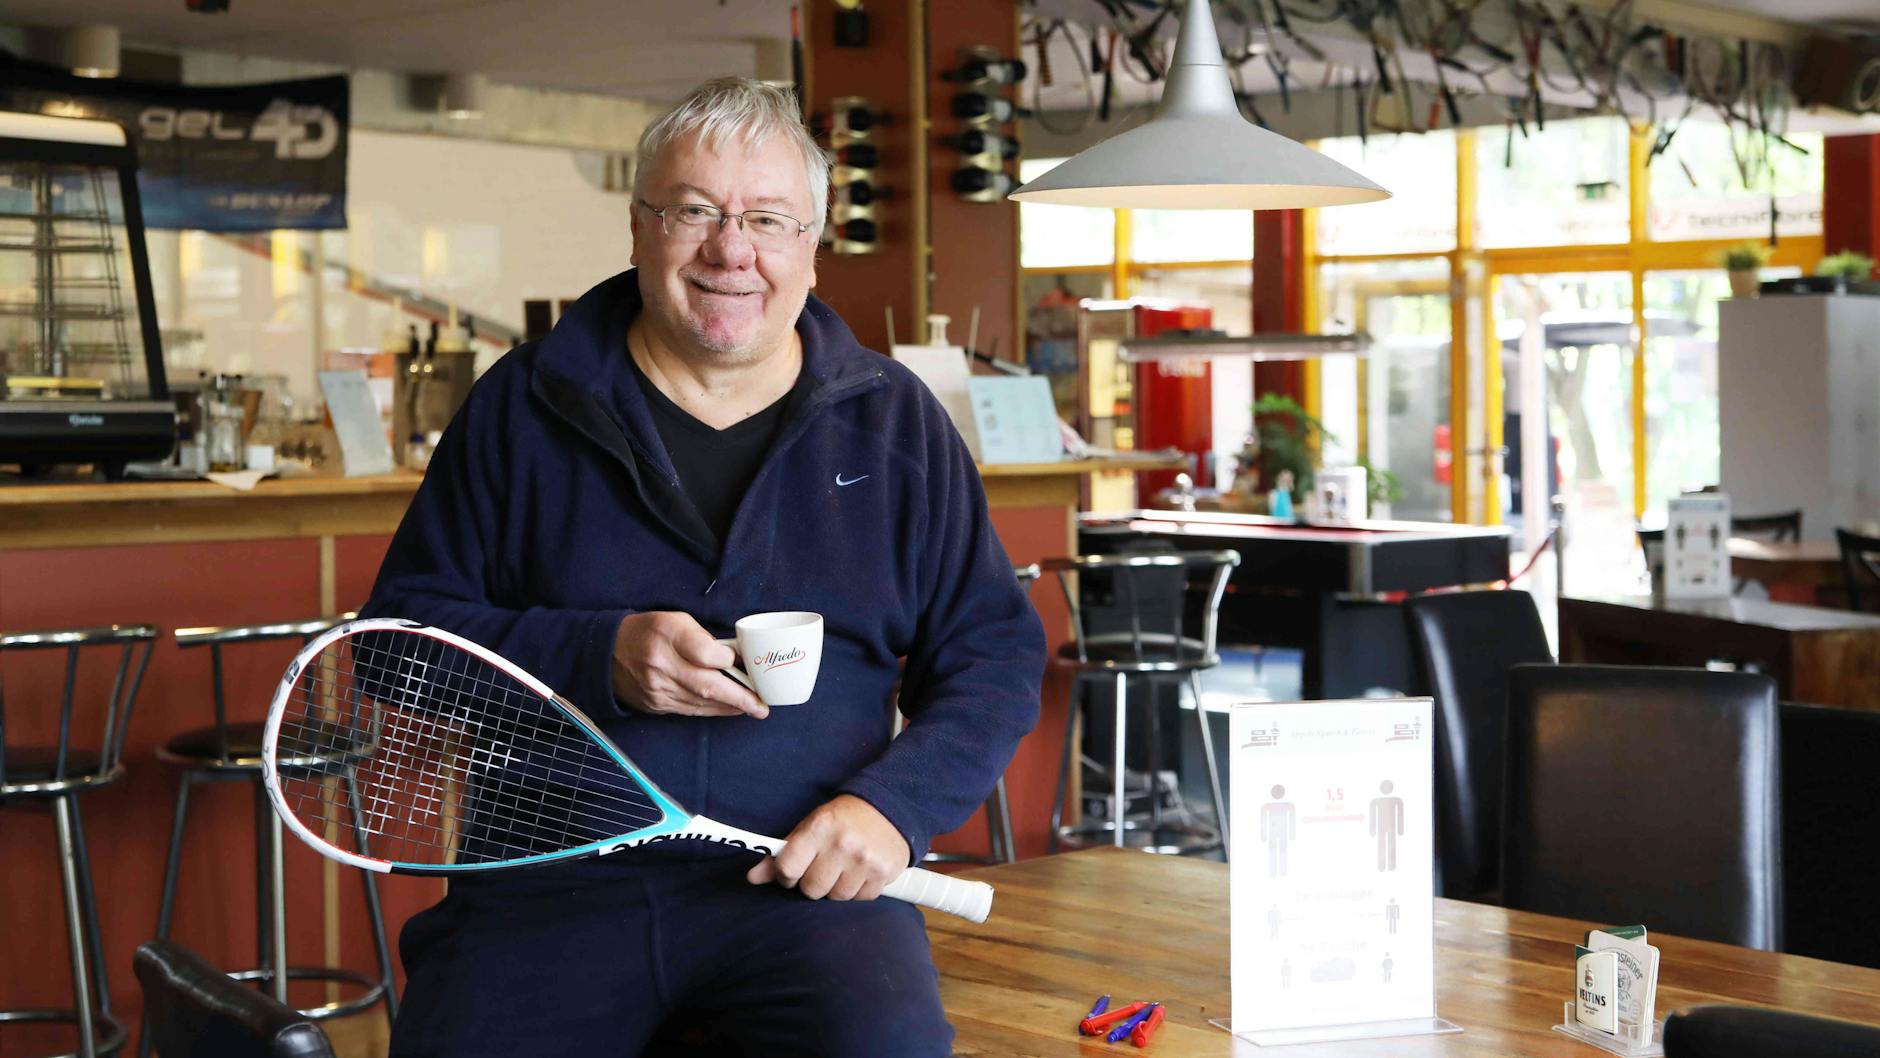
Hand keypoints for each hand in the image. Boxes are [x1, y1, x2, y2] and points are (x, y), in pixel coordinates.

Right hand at [611, 611, 767, 718]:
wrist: (606, 653)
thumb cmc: (648, 631)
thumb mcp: (675, 620)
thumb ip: (703, 637)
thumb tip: (733, 657)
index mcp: (667, 635)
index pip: (704, 652)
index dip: (726, 660)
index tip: (738, 660)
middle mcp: (661, 664)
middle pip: (707, 685)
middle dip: (739, 697)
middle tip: (762, 706)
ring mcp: (657, 688)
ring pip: (700, 703)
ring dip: (730, 707)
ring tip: (753, 708)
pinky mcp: (656, 704)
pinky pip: (689, 710)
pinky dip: (712, 710)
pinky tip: (729, 709)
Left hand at [747, 794, 909, 901]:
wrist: (890, 808)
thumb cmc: (843, 819)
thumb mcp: (810, 827)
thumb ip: (782, 854)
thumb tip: (753, 877)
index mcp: (819, 827)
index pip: (788, 868)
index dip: (785, 875)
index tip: (792, 871)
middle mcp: (843, 844)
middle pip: (811, 889)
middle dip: (813, 882)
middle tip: (822, 866)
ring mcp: (865, 860)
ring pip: (836, 897)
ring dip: (836, 888)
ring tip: (843, 867)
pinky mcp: (884, 873)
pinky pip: (860, 899)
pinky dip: (858, 890)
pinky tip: (861, 871)